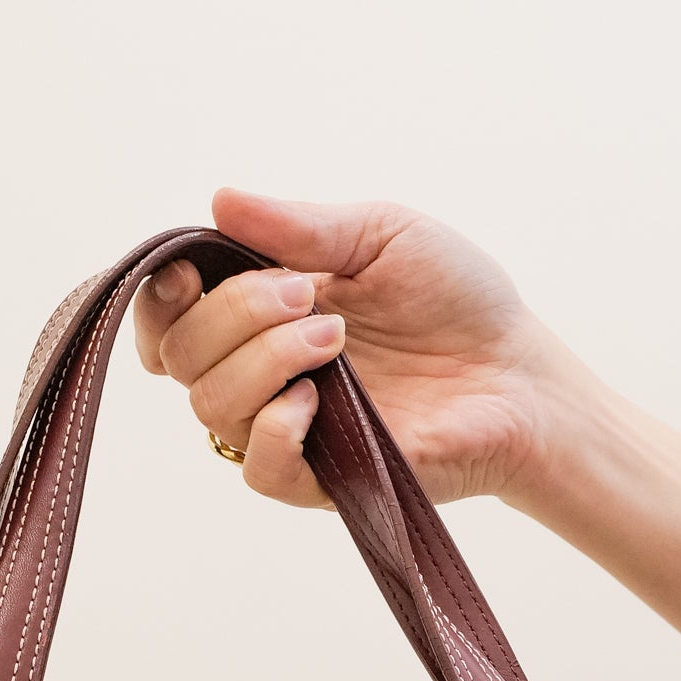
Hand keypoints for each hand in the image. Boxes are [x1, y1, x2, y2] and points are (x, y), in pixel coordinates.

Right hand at [134, 188, 575, 508]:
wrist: (519, 372)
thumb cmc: (458, 301)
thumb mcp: (382, 234)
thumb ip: (300, 225)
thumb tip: (219, 201)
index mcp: (262, 312)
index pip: (171, 318)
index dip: (161, 298)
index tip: (188, 271)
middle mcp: (262, 372)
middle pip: (182, 355)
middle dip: (233, 313)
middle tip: (308, 294)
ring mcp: (289, 427)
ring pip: (212, 404)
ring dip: (263, 358)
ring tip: (337, 337)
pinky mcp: (322, 479)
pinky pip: (257, 468)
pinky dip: (273, 428)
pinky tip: (315, 400)